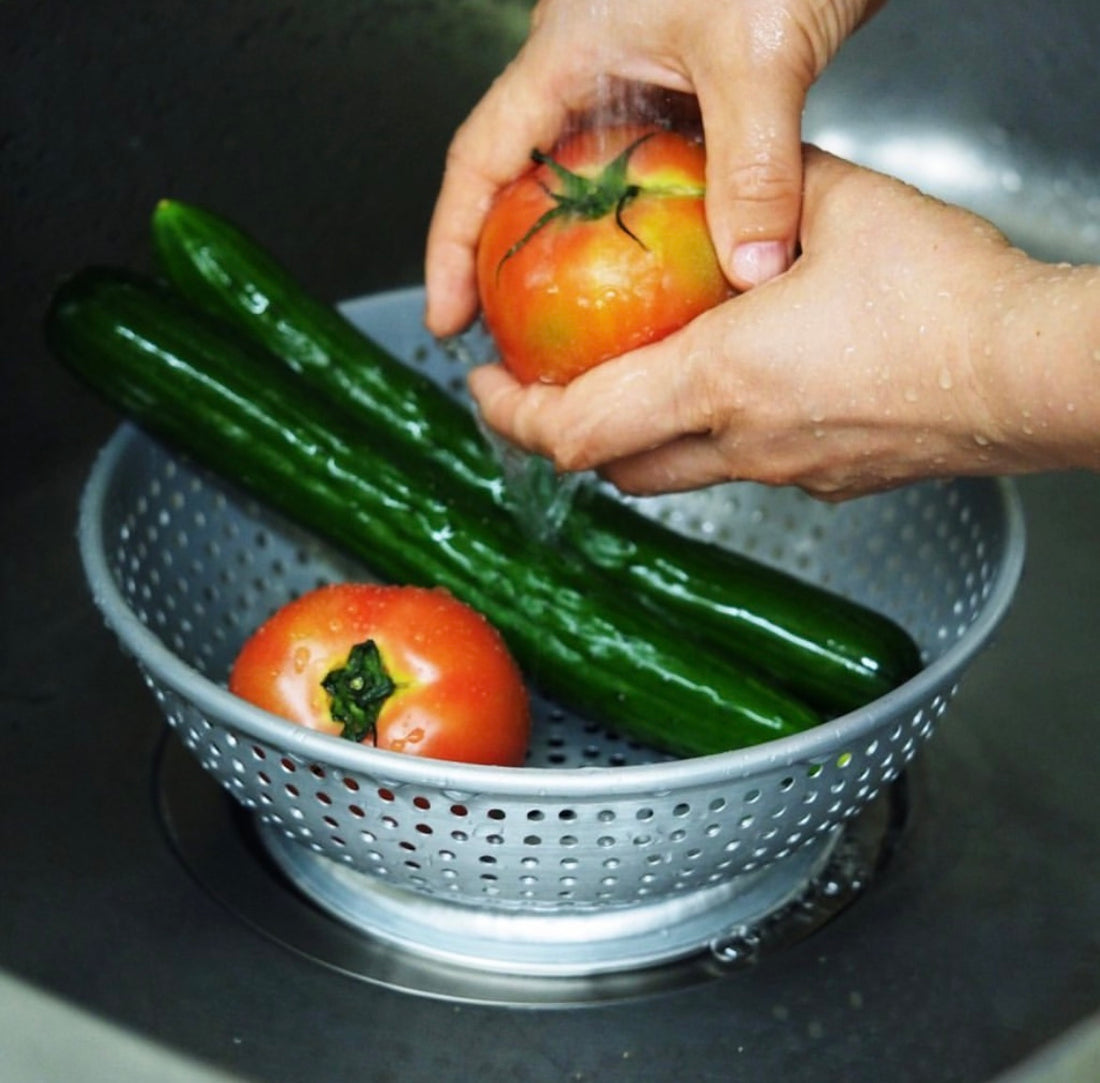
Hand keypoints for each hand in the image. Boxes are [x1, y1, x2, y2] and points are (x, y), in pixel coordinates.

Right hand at [424, 0, 885, 337]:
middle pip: (520, 182)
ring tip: (566, 320)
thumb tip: (750, 267)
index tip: (445, 311)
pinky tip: (656, 272)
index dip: (452, 243)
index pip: (480, 160)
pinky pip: (648, 175)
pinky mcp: (686, 90)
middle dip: (503, 261)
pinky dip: (644, 227)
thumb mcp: (755, 54)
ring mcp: (637, 81)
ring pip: (585, 184)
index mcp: (568, 53)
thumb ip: (753, 165)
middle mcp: (592, 71)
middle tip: (502, 333)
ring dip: (574, 251)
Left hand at [469, 147, 1099, 499]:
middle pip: (608, 468)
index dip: (514, 417)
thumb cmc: (946, 297)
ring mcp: (779, 475)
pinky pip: (730, 473)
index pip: (576, 428)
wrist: (1030, 373)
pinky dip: (696, 444)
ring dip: (623, 443)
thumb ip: (762, 192)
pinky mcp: (820, 483)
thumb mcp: (841, 206)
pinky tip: (721, 398)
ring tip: (616, 391)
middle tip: (541, 389)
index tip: (487, 388)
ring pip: (665, 478)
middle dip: (558, 434)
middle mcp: (737, 444)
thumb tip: (723, 177)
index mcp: (719, 380)